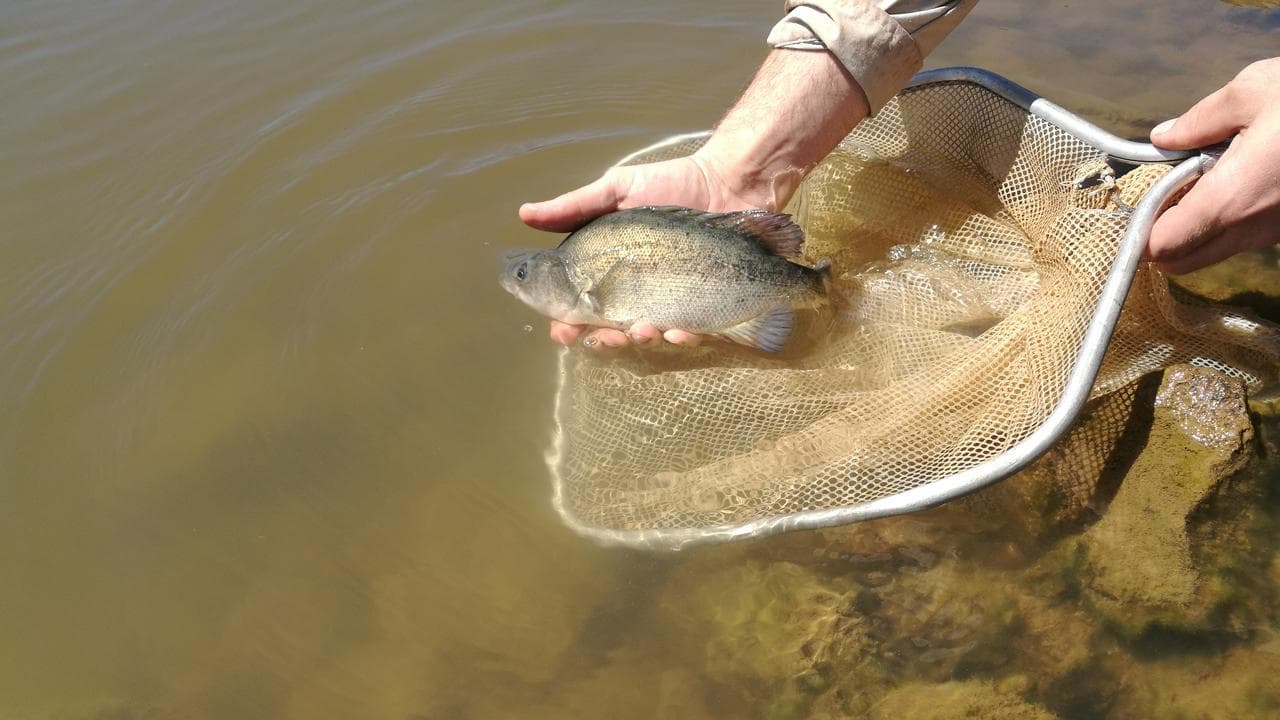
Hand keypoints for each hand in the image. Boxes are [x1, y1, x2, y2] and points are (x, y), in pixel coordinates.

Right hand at [519, 152, 763, 348]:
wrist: (728, 181)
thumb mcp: (617, 189)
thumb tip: (524, 214)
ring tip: (647, 330)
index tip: (563, 332)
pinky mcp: (706, 307)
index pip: (580, 306)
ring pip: (650, 338)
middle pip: (611, 332)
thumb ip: (574, 207)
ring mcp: (672, 302)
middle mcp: (637, 291)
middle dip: (606, 341)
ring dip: (643, 341)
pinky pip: (691, 334)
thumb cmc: (670, 183)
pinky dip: (683, 338)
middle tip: (610, 336)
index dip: (567, 324)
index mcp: (609, 270)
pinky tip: (682, 332)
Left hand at [1148, 58, 1279, 273]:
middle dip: (1160, 238)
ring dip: (1195, 229)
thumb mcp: (1252, 91)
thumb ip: (1199, 120)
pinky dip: (1227, 222)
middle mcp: (1253, 227)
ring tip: (1201, 180)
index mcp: (1232, 198)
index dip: (1140, 231)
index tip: (1136, 205)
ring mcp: (1275, 233)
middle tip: (1162, 195)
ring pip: (1214, 252)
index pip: (1163, 246)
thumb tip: (1165, 136)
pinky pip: (1245, 239)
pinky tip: (1235, 180)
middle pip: (1182, 262)